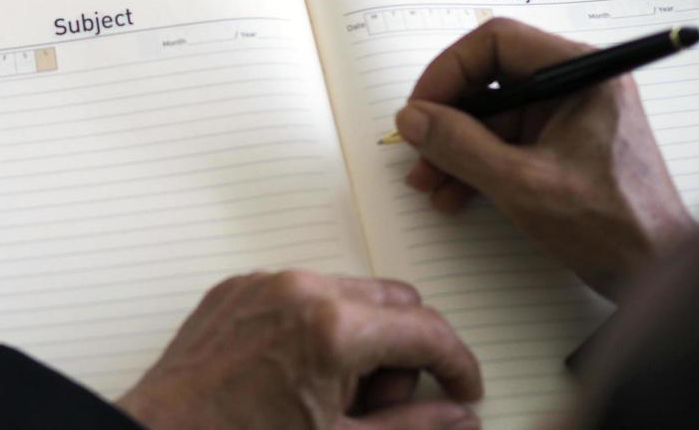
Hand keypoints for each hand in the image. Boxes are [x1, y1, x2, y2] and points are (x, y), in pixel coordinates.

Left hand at [116, 270, 482, 429]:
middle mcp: (300, 290)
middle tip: (381, 408)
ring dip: (361, 339)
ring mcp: (264, 284)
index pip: (427, 331)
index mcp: (333, 328)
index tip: (462, 391)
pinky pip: (300, 294)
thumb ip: (412, 429)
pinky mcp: (236, 289)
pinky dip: (315, 328)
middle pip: (395, 302)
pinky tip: (296, 378)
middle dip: (405, 353)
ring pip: (349, 294)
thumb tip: (459, 419)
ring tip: (330, 398)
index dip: (457, 366)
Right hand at [396, 18, 698, 299]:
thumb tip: (411, 117)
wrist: (658, 275)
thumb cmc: (610, 227)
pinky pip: (508, 140)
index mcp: (583, 73)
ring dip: (456, 146)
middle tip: (418, 146)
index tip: (421, 108)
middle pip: (492, 77)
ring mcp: (571, 115)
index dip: (449, 70)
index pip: (498, 42)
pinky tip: (455, 194)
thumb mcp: (521, 184)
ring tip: (429, 181)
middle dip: (448, 116)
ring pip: (494, 114)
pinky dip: (478, 162)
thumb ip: (459, 145)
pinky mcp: (565, 145)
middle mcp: (578, 84)